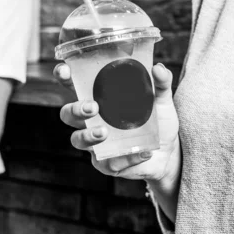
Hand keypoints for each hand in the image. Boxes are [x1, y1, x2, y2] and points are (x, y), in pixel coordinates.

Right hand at [54, 62, 179, 181]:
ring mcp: (96, 144)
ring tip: (104, 132)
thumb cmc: (158, 122)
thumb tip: (158, 69)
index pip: (75, 86)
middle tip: (93, 107)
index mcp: (100, 99)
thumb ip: (160, 84)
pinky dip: (126, 158)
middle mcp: (92, 120)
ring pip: (78, 140)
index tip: (64, 71)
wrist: (169, 153)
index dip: (64, 78)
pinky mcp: (106, 164)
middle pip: (68, 114)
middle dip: (75, 109)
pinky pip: (107, 163)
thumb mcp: (161, 101)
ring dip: (88, 135)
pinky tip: (143, 152)